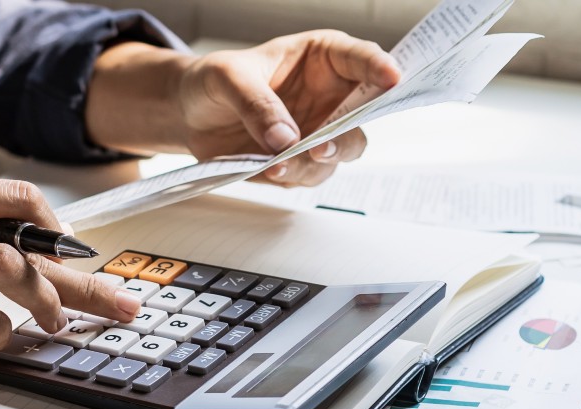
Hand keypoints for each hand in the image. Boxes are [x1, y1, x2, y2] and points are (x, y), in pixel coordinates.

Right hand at [0, 178, 142, 372]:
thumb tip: (18, 257)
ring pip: (7, 268)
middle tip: (118, 304)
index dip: (59, 231)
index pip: (16, 198)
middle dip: (82, 279)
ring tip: (55, 325)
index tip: (77, 260)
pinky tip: (0, 339)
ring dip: (47, 301)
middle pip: (25, 241)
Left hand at [86, 30, 400, 186]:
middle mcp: (331, 96)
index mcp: (324, 58)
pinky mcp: (300, 160)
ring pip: (339, 153)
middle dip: (348, 133)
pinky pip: (308, 175)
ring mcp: (318, 130)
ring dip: (313, 163)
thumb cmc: (213, 80)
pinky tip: (265, 171)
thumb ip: (257, 104)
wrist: (189, 112)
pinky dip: (290, 177)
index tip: (392, 78)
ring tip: (275, 165)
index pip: (363, 59)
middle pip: (363, 116)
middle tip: (321, 146)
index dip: (381, 69)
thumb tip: (284, 140)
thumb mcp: (227, 78)